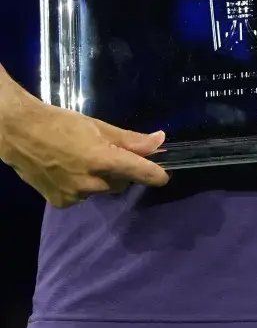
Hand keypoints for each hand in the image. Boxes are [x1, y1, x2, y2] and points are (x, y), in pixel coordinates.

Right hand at [0, 88, 168, 208]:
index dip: (154, 175)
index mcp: (102, 160)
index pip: (137, 171)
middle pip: (120, 182)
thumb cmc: (62, 124)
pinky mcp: (61, 203)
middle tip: (109, 153)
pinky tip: (70, 170)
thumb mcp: (99, 126)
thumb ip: (130, 139)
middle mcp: (90, 183)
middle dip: (121, 170)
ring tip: (84, 159)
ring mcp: (74, 196)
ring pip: (102, 190)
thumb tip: (159, 141)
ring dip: (102, 178)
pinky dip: (83, 186)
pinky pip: (83, 196)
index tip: (164, 178)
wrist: (21, 134)